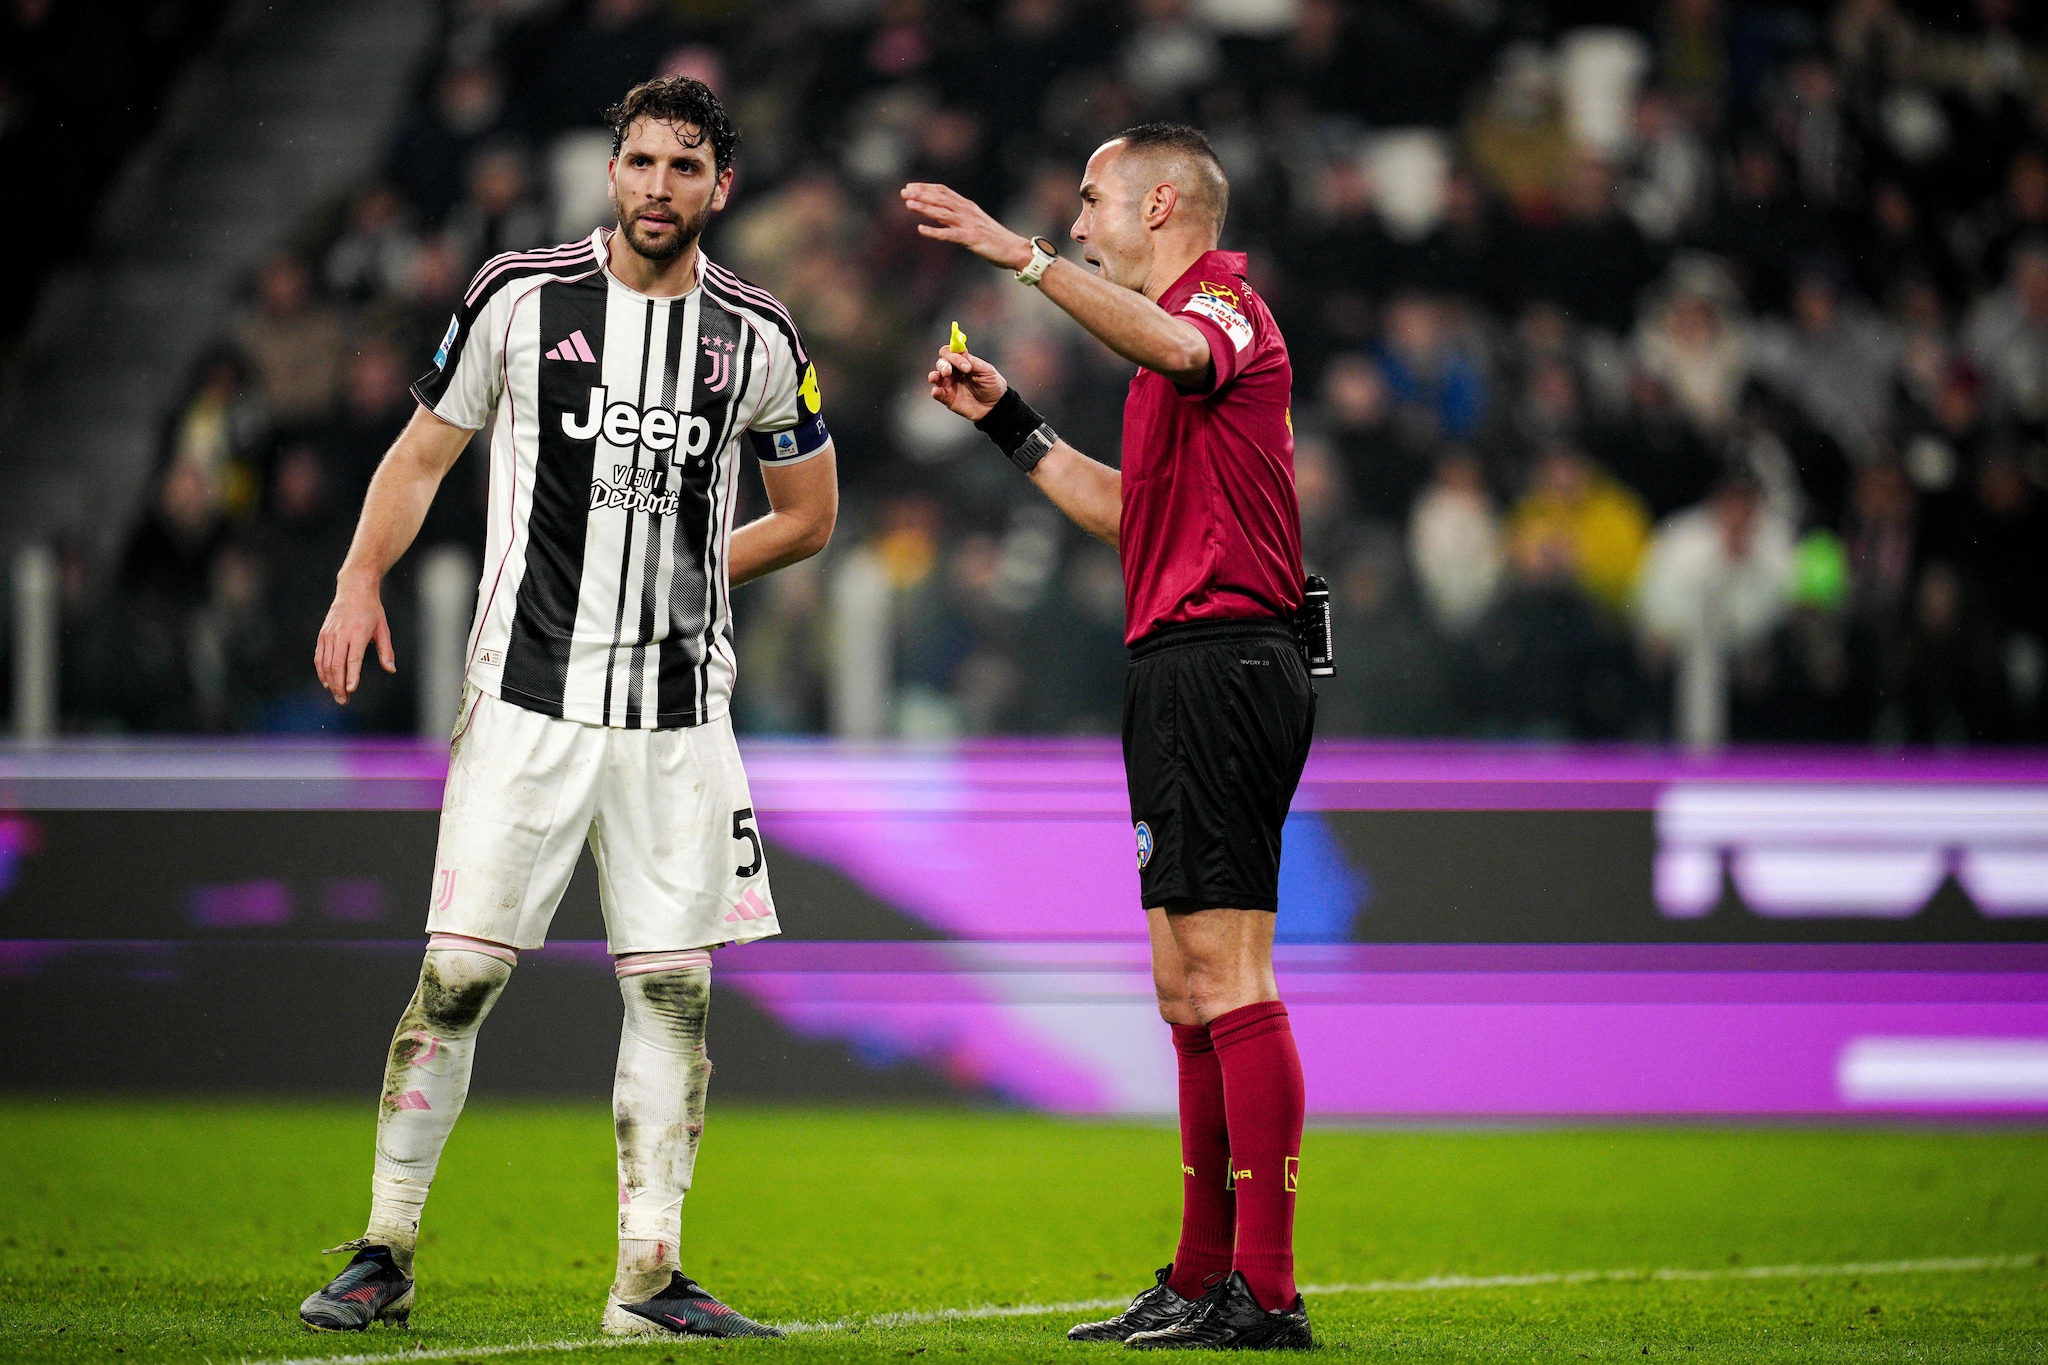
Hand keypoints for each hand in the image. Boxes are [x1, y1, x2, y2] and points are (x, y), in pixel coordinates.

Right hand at [314, 569, 394, 704]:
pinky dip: (322, 671)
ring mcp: (329, 634)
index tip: (351, 690)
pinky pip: (319, 657)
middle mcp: (341, 634)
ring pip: (326, 663)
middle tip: (344, 701)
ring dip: (331, 682)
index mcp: (358, 633)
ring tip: (337, 696)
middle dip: (339, 685)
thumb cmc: (372, 611)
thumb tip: (390, 669)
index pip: (353, 658)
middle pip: (337, 665)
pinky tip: (327, 682)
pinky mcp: (322, 635)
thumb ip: (386, 651)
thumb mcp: (384, 629)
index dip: (351, 675)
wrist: (354, 590)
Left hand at [900, 182, 1033, 270]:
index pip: (944, 191)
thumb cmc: (995, 239)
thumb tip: (938, 215)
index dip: (926, 187)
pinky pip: (949, 234)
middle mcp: (967, 211)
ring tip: (908, 204)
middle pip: (940, 198)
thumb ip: (957, 217)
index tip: (910, 186)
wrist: (1014, 249)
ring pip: (942, 213)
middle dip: (921, 194)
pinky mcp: (970, 238)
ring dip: (924, 208)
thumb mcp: (975, 222)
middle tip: (904, 192)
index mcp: (968, 206)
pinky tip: (921, 229)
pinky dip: (934, 232)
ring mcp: (968, 224)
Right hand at [928, 348, 1008, 421]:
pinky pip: (938, 394)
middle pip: (941, 362)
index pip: (951, 352)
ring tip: (939, 377)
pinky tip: (936, 390)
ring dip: (935, 375)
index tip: (965, 365)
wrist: (995, 406)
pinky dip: (936, 391)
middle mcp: (954, 372)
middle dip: (944, 365)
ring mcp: (950, 385)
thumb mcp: (987, 371)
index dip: (954, 355)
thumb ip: (973, 362)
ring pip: (936, 376)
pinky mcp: (948, 398)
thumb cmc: (993, 386)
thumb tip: (961, 352)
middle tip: (949, 371)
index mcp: (963, 362)